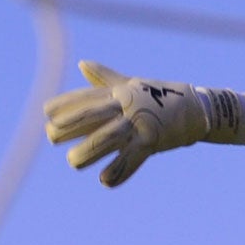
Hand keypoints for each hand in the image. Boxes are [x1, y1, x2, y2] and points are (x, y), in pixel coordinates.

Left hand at [43, 61, 244, 186]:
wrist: (197, 108)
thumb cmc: (160, 96)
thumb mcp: (132, 84)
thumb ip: (105, 78)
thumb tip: (82, 64)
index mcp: (120, 92)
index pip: (87, 97)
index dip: (65, 105)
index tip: (46, 113)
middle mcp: (127, 106)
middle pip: (93, 116)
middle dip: (70, 126)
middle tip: (50, 137)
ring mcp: (140, 123)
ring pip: (108, 138)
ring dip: (88, 151)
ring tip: (73, 162)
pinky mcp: (153, 141)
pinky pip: (132, 158)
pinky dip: (118, 171)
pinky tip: (103, 180)